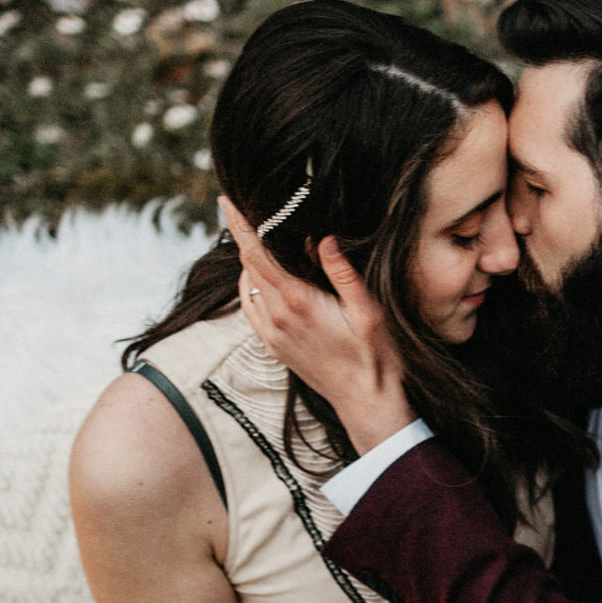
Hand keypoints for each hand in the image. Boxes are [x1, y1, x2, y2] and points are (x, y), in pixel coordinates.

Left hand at [221, 197, 416, 452]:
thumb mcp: (369, 311)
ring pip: (247, 284)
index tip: (226, 200)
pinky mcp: (273, 345)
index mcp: (298, 302)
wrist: (365, 402)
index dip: (240, 225)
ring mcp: (271, 333)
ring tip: (264, 239)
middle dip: (248, 235)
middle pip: (249, 264)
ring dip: (250, 259)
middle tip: (257, 211)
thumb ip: (343, 273)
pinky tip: (264, 276)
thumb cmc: (375, 357)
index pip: (257, 254)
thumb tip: (322, 239)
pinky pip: (250, 306)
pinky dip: (251, 284)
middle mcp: (277, 317)